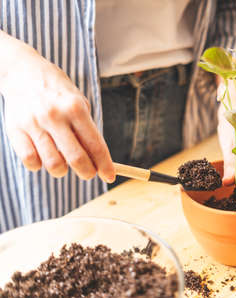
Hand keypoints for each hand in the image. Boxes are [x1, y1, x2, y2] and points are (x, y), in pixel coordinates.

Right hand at [0, 34, 114, 181]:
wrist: (22, 71)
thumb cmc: (58, 91)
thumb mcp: (79, 102)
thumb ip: (87, 129)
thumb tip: (97, 160)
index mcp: (76, 108)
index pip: (95, 145)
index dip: (105, 165)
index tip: (110, 176)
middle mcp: (55, 116)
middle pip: (76, 158)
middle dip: (87, 172)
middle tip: (89, 174)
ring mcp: (33, 123)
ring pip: (53, 164)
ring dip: (62, 170)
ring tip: (64, 163)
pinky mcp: (14, 129)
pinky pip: (30, 161)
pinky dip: (40, 165)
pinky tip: (44, 157)